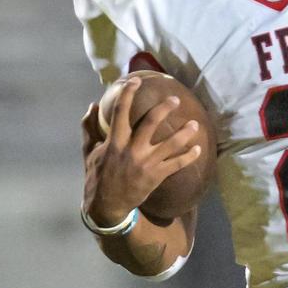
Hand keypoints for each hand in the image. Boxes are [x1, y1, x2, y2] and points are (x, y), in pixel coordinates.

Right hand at [80, 76, 202, 226]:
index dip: (128, 94)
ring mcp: (146, 163)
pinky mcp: (156, 176)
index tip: (136, 81)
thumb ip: (89, 128)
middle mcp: (132, 150)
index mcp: (114, 141)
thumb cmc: (96, 177)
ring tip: (195, 124)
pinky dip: (189, 156)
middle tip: (175, 99)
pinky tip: (198, 149)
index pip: (120, 112)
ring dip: (184, 133)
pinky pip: (176, 164)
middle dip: (164, 108)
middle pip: (151, 122)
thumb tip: (92, 106)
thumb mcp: (88, 152)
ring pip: (170, 144)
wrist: (106, 205)